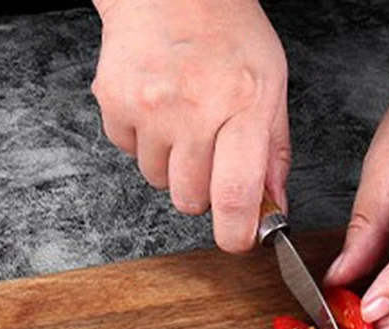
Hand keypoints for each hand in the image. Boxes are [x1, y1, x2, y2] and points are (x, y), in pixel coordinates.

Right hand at [91, 0, 289, 252]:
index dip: (237, 235)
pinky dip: (144, 142)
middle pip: (191, 201)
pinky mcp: (114, 104)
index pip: (235, 197)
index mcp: (242, 107)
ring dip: (172, 166)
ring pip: (159, 183)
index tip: (240, 239)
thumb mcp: (271, 86)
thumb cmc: (227, 30)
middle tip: (211, 152)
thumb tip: (274, 209)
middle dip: (203, 191)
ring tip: (183, 121)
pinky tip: (159, 108)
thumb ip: (274, 154)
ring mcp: (149, 109)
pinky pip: (130, 154)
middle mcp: (193, 111)